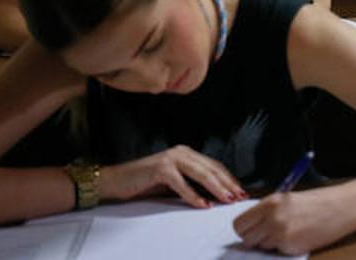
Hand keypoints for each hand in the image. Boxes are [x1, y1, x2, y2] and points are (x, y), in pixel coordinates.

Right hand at [98, 145, 245, 207]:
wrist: (115, 181)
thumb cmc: (144, 183)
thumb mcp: (173, 182)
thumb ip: (191, 183)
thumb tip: (215, 195)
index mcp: (186, 153)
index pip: (213, 165)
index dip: (228, 178)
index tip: (240, 190)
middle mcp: (181, 152)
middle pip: (211, 168)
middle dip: (227, 183)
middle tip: (239, 196)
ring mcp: (171, 159)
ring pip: (201, 174)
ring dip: (216, 188)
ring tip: (227, 200)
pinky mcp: (161, 169)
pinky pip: (182, 184)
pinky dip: (194, 196)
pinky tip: (203, 204)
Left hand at [234, 188, 347, 254]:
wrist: (342, 207)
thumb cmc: (318, 202)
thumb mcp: (288, 200)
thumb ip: (267, 211)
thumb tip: (250, 227)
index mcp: (270, 202)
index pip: (239, 224)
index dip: (246, 228)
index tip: (253, 229)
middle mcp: (272, 218)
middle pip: (246, 238)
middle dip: (255, 238)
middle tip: (270, 233)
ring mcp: (281, 234)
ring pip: (261, 247)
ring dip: (270, 243)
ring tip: (289, 232)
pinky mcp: (290, 247)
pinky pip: (276, 252)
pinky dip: (283, 248)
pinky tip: (298, 237)